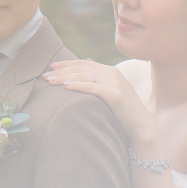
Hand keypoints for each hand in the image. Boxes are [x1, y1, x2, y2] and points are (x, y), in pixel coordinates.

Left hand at [43, 59, 157, 147]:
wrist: (141, 126)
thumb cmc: (124, 112)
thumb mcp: (113, 91)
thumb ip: (101, 78)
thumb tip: (88, 61)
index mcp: (111, 71)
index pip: (84, 62)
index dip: (66, 63)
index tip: (51, 67)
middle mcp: (113, 73)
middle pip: (81, 67)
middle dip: (61, 70)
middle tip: (45, 75)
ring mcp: (115, 82)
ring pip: (84, 75)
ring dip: (65, 77)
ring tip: (51, 81)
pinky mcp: (115, 94)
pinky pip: (92, 87)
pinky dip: (78, 85)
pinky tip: (66, 86)